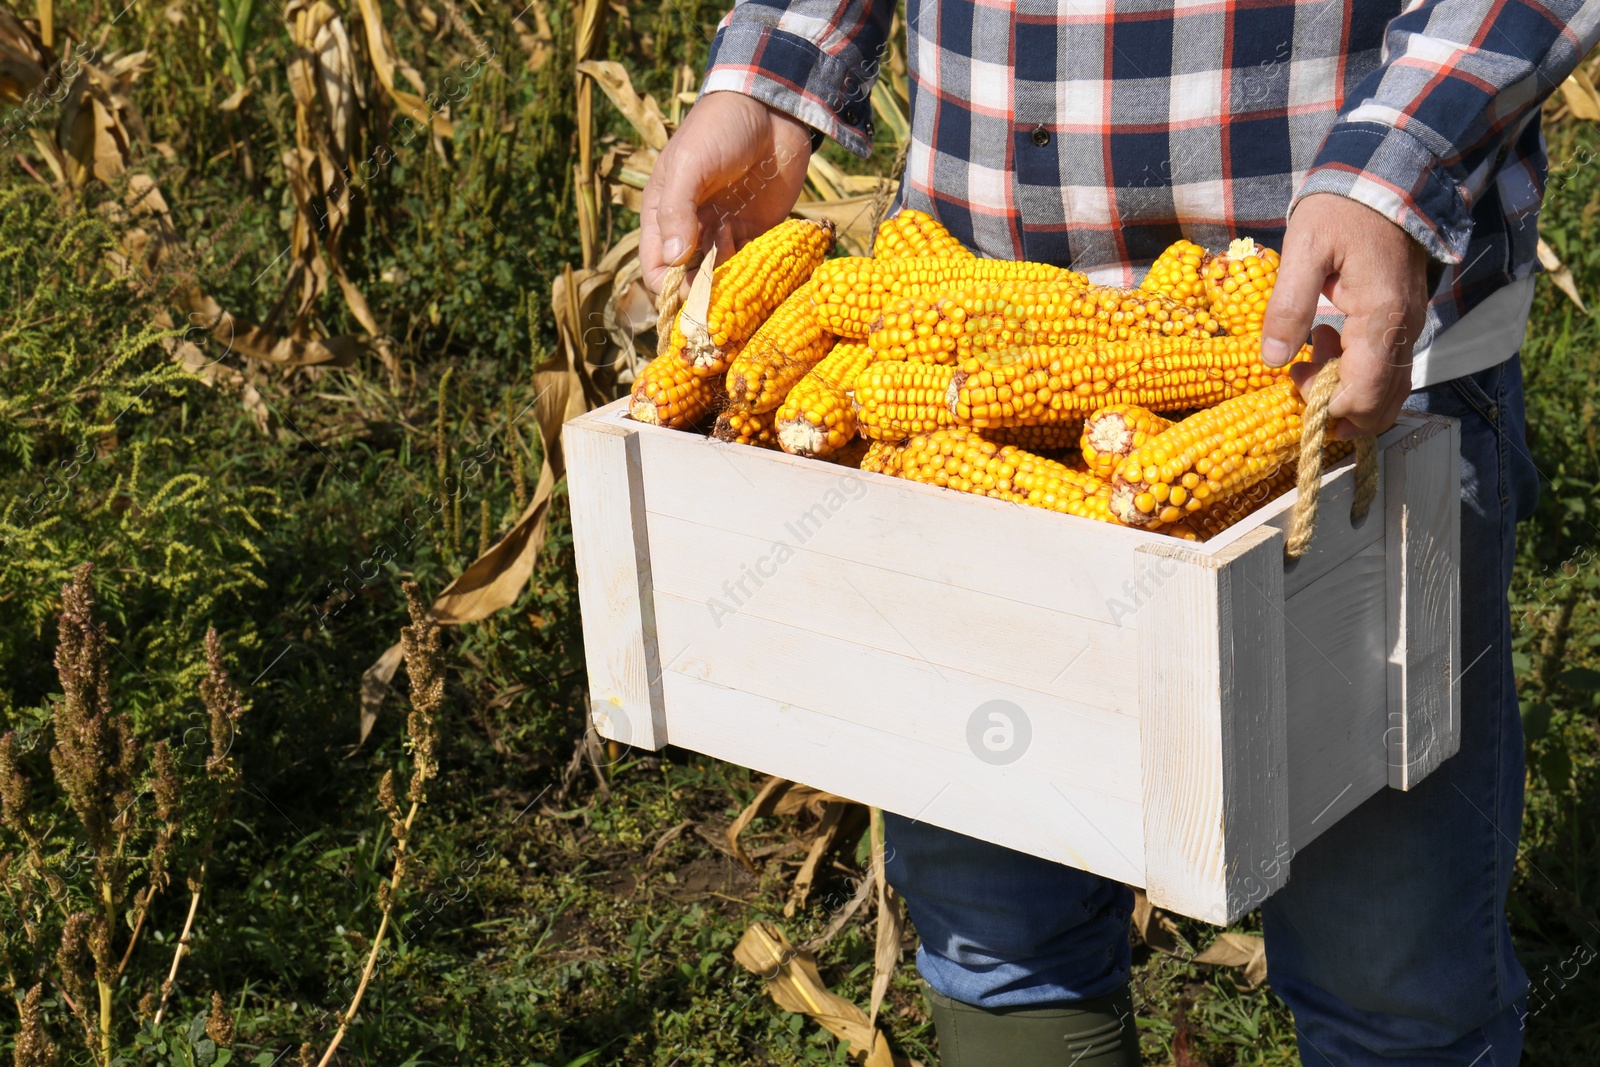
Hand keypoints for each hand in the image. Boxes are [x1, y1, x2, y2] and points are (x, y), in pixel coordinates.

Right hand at [640, 91, 813, 292]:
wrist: (771, 109)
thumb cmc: (719, 130)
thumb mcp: (689, 165)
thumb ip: (677, 210)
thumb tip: (675, 258)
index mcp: (663, 216)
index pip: (657, 269)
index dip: (669, 287)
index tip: (690, 291)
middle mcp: (692, 232)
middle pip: (689, 281)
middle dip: (703, 291)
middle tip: (721, 284)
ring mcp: (725, 234)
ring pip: (721, 279)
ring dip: (730, 280)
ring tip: (738, 248)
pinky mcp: (756, 234)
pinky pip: (751, 266)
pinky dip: (754, 270)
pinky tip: (758, 249)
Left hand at [1260, 192, 1430, 438]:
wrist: (1383, 179)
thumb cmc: (1340, 211)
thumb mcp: (1303, 250)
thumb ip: (1289, 306)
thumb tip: (1274, 360)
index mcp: (1382, 316)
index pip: (1367, 390)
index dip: (1331, 406)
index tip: (1296, 386)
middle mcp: (1404, 329)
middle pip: (1382, 402)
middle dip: (1338, 407)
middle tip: (1298, 377)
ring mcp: (1408, 327)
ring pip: (1386, 389)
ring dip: (1344, 389)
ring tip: (1309, 354)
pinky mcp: (1402, 322)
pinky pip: (1384, 368)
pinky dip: (1354, 372)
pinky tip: (1325, 342)